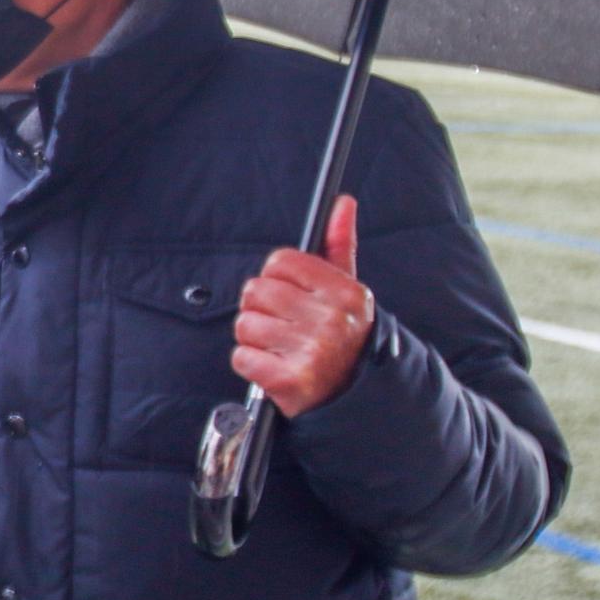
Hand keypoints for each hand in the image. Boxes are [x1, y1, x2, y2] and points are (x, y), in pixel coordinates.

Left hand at [231, 194, 373, 417]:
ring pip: (245, 324)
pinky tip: (275, 368)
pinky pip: (242, 357)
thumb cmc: (345, 338)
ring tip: (280, 348)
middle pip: (255, 291)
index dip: (276, 278)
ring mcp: (312, 351)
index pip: (279, 261)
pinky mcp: (290, 380)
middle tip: (283, 326)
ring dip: (255, 339)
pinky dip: (251, 365)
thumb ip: (339, 244)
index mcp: (345, 293)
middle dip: (261, 309)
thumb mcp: (349, 291)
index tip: (290, 296)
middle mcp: (331, 319)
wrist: (357, 396)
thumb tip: (342, 203)